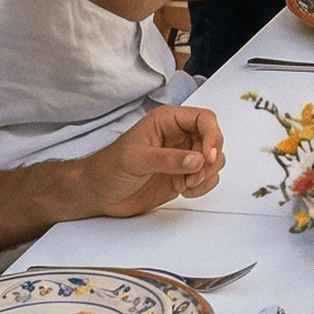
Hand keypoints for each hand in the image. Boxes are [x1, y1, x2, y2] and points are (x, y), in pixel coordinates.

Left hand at [82, 105, 224, 216]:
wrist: (99, 194)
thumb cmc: (110, 168)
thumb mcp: (136, 159)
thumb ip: (167, 159)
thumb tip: (198, 160)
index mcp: (168, 121)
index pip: (204, 119)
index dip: (213, 136)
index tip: (208, 157)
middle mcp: (179, 136)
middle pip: (213, 140)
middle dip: (209, 160)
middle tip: (193, 177)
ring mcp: (183, 157)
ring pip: (214, 160)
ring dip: (207, 174)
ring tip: (186, 184)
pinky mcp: (184, 176)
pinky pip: (208, 177)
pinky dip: (204, 186)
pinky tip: (185, 191)